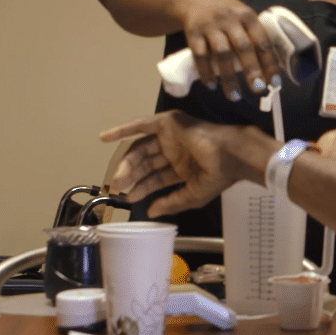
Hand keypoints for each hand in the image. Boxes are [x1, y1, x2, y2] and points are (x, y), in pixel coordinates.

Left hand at [98, 110, 252, 217]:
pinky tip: (105, 137)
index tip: (129, 198)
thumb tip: (151, 211)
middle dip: (131, 176)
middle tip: (119, 186)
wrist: (230, 156)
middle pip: (145, 163)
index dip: (141, 188)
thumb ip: (171, 203)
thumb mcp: (192, 195)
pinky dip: (123, 129)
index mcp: (182, 167)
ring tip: (119, 177)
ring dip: (128, 162)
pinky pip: (141, 125)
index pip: (155, 178)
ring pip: (141, 149)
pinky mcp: (168, 123)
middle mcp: (174, 151)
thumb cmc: (216, 176)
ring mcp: (170, 136)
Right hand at [179, 0, 281, 101]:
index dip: (270, 63)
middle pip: (243, 47)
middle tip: (258, 89)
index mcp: (247, 16)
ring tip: (235, 96)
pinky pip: (200, 55)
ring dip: (229, 77)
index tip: (275, 82)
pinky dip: (206, 72)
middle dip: (252, 70)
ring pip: (222, 54)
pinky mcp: (193, 33)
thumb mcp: (243, 17)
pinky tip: (211, 85)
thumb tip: (271, 70)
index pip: (262, 41)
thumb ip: (254, 37)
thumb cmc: (226, 15)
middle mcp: (230, 19)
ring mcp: (210, 26)